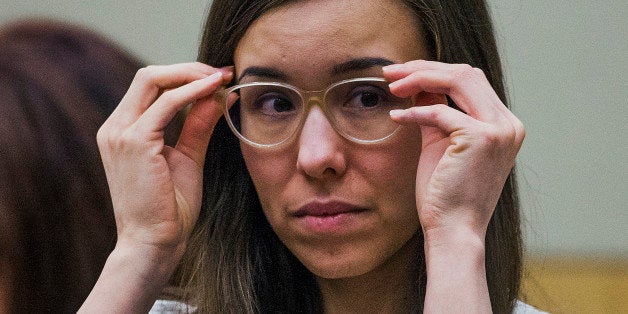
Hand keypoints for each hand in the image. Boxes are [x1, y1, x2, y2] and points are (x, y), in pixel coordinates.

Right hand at [97, 62, 232, 258]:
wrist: (154, 242)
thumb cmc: (169, 208)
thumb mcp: (187, 157)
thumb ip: (198, 125)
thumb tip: (218, 95)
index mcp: (122, 130)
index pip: (150, 85)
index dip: (184, 75)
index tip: (218, 77)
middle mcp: (115, 127)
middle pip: (149, 75)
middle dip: (189, 69)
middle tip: (222, 73)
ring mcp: (120, 133)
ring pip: (153, 79)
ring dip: (192, 75)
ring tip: (222, 78)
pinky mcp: (134, 142)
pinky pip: (166, 104)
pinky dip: (192, 92)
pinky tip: (214, 90)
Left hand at [384, 60, 524, 239]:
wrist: (453, 231)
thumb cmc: (444, 194)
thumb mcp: (440, 144)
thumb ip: (436, 111)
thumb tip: (419, 84)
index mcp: (504, 125)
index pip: (471, 81)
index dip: (435, 71)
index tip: (402, 74)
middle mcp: (509, 124)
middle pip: (467, 73)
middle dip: (424, 67)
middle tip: (391, 72)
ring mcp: (499, 130)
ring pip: (459, 80)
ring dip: (420, 78)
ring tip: (393, 85)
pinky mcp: (481, 139)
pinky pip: (440, 111)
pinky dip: (415, 111)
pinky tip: (397, 116)